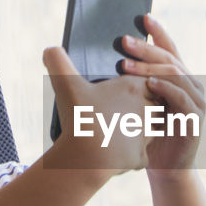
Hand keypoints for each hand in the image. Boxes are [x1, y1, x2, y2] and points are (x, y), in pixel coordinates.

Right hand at [43, 46, 149, 174]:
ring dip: (141, 129)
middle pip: (155, 104)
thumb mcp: (66, 85)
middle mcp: (146, 110)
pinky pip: (140, 152)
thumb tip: (50, 49)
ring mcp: (146, 134)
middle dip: (145, 107)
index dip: (139, 85)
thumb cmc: (80, 117)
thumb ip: (58, 61)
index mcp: (133, 88)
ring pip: (152, 129)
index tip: (125, 90)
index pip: (149, 81)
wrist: (88, 156)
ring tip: (123, 129)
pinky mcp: (142, 155)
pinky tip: (118, 151)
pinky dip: (130, 152)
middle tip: (126, 109)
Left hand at [117, 14, 204, 171]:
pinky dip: (165, 89)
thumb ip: (134, 83)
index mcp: (178, 79)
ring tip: (126, 65)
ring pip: (175, 75)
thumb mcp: (140, 104)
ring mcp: (196, 101)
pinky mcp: (195, 119)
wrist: (165, 168)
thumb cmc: (149, 135)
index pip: (169, 49)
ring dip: (149, 68)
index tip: (143, 17)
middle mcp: (192, 85)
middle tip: (123, 41)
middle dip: (146, 49)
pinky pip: (182, 98)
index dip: (158, 33)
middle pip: (169, 59)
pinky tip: (149, 84)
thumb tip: (107, 61)